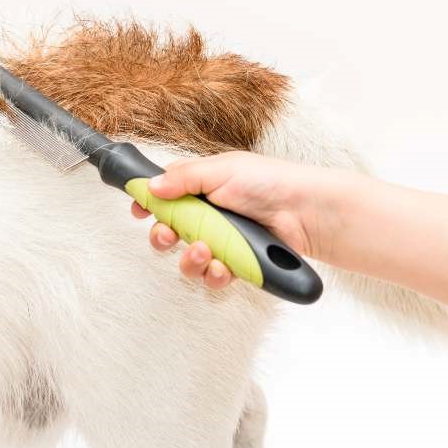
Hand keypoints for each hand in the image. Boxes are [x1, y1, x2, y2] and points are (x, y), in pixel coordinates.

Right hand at [131, 151, 351, 288]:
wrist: (308, 213)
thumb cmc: (270, 182)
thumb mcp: (221, 170)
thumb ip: (182, 179)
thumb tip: (150, 187)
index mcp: (203, 186)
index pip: (167, 195)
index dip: (150, 204)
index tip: (138, 211)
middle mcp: (210, 215)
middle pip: (171, 231)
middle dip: (164, 237)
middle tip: (168, 235)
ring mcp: (224, 241)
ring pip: (189, 260)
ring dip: (190, 260)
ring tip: (205, 252)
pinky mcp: (238, 264)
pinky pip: (214, 277)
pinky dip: (215, 275)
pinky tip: (224, 268)